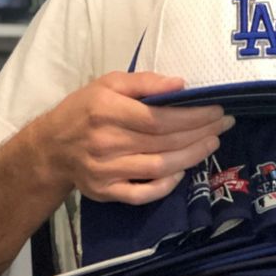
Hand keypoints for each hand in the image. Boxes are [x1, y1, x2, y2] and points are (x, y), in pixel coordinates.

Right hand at [29, 72, 232, 204]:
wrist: (52, 147)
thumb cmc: (84, 108)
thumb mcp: (108, 83)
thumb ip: (144, 82)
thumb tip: (181, 84)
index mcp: (107, 110)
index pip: (160, 118)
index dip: (193, 116)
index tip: (216, 110)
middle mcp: (106, 142)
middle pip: (165, 142)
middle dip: (200, 133)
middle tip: (223, 124)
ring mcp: (106, 171)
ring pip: (159, 167)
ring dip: (191, 156)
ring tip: (212, 143)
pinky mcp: (105, 192)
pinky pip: (142, 193)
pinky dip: (165, 185)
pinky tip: (182, 172)